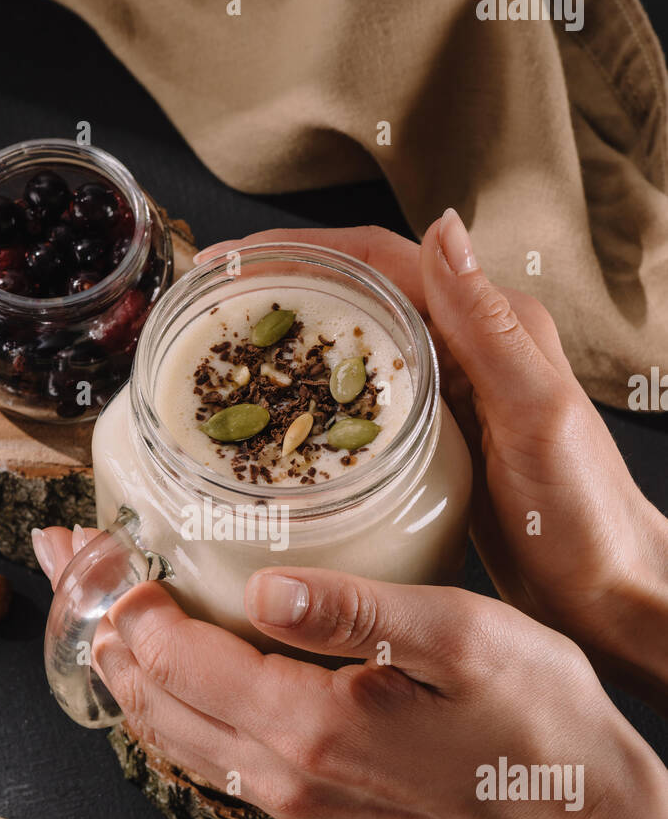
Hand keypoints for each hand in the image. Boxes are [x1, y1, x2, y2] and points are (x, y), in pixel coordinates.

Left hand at [96, 563, 667, 818]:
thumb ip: (354, 610)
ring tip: (87, 608)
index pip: (177, 659)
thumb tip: (262, 585)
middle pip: (152, 699)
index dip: (125, 599)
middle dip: (101, 625)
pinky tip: (157, 674)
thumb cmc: (534, 719)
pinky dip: (165, 708)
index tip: (94, 543)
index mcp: (309, 727)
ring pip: (170, 734)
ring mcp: (291, 798)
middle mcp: (283, 775)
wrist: (572, 816)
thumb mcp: (461, 638)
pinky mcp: (307, 802)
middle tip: (63, 558)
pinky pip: (207, 756)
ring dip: (123, 669)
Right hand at [197, 221, 667, 708]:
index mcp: (493, 324)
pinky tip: (275, 427)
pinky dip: (313, 404)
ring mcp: (449, 397)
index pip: (379, 259)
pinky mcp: (434, 444)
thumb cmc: (587, 514)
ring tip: (224, 360)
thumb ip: (490, 327)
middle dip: (281, 288)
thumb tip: (443, 226)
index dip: (298, 251)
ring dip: (290, 344)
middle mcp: (468, 348)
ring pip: (354, 349)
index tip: (230, 264)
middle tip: (210, 308)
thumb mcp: (537, 414)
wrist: (608, 592)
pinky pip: (361, 406)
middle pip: (357, 295)